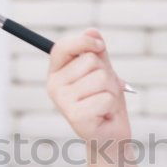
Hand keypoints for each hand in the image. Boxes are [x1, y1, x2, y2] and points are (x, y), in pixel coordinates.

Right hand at [47, 28, 131, 142]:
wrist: (109, 135)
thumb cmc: (105, 102)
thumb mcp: (102, 72)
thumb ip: (96, 52)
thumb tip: (92, 30)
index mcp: (56, 73)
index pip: (62, 47)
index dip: (83, 41)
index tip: (100, 45)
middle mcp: (54, 87)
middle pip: (90, 61)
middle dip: (106, 74)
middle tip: (104, 91)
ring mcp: (63, 103)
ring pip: (101, 78)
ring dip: (111, 90)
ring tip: (105, 104)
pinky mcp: (76, 118)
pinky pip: (106, 97)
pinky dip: (112, 106)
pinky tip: (104, 116)